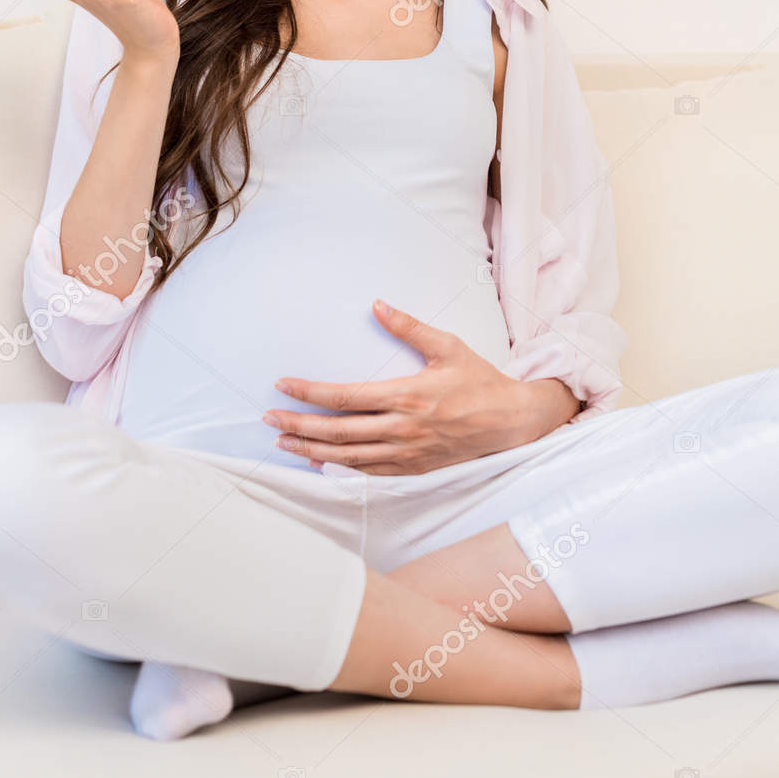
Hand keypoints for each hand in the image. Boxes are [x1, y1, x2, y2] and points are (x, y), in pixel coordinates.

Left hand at [264, 299, 581, 474]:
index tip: (283, 385)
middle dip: (298, 426)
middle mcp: (401, 429)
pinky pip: (368, 472)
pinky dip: (340, 468)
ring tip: (283, 443)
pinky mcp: (413, 467)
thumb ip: (409, 327)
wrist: (510, 421)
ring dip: (311, 450)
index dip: (309, 393)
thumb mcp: (447, 346)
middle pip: (337, 432)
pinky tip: (320, 462)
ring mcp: (406, 453)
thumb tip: (377, 305)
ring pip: (347, 457)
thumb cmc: (478, 380)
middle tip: (268, 419)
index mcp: (406, 396)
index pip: (344, 397)